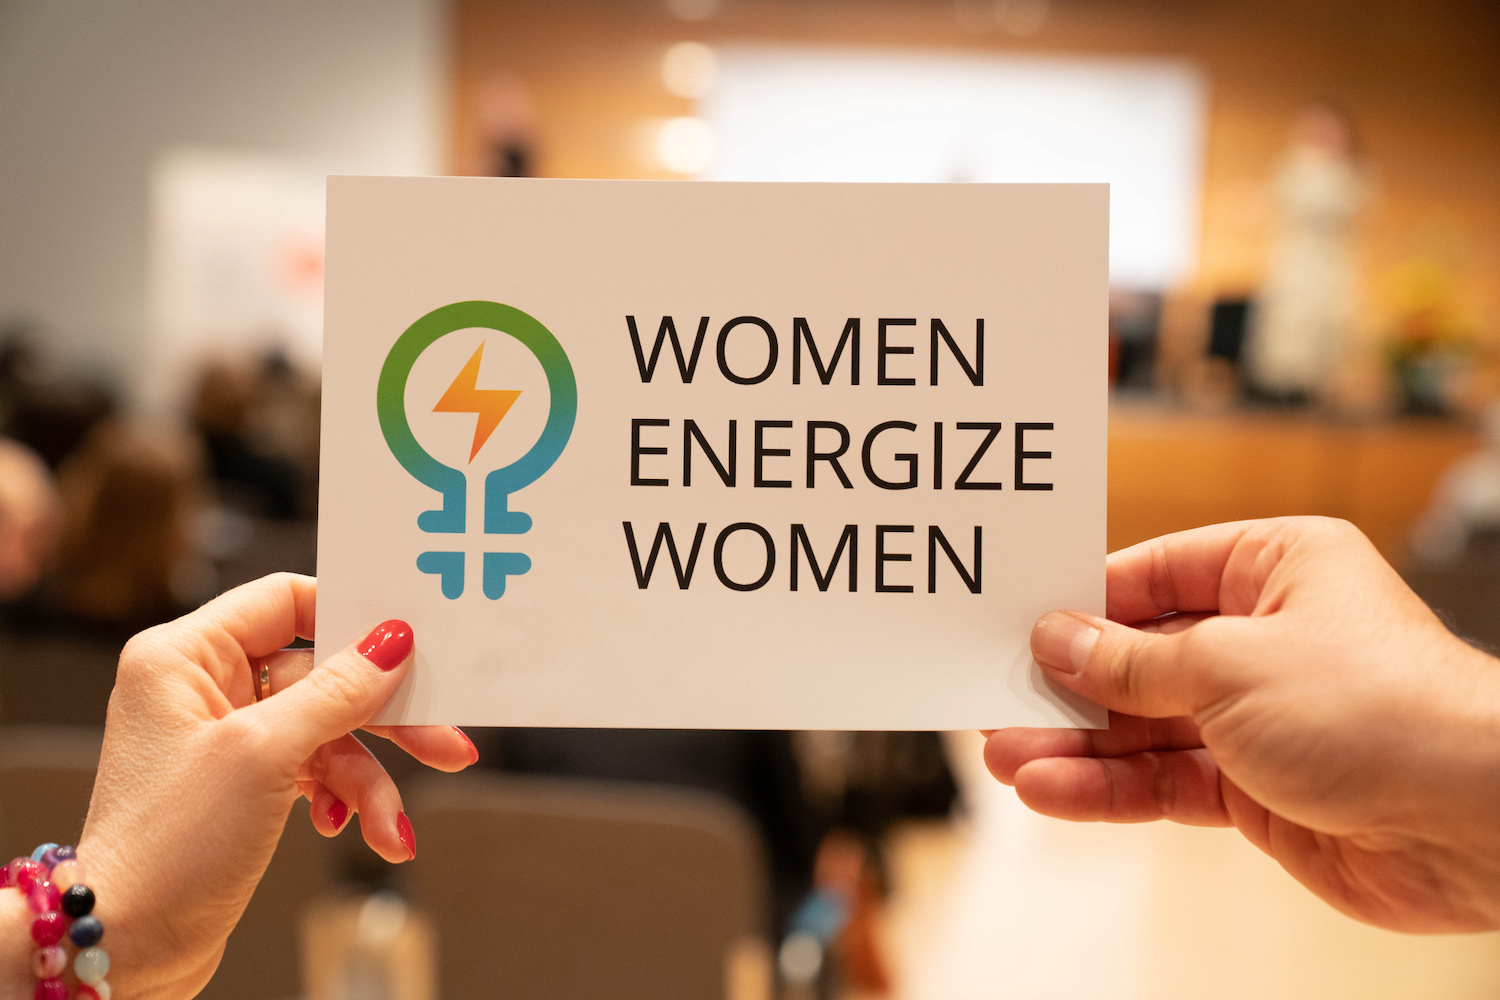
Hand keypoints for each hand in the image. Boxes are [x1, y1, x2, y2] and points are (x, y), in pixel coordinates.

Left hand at [74, 573, 473, 997]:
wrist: (124, 948)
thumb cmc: (166, 849)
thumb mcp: (263, 755)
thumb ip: (336, 691)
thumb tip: (392, 640)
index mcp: (185, 656)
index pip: (287, 600)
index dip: (351, 620)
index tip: (410, 646)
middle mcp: (201, 686)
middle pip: (322, 674)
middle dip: (385, 719)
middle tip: (444, 743)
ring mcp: (223, 736)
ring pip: (328, 731)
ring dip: (369, 780)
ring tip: (393, 828)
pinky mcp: (242, 782)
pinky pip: (314, 768)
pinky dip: (344, 799)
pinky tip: (353, 828)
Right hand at [984, 517, 1499, 932]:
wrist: (1478, 821)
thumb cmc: (1381, 707)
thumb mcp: (1228, 663)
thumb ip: (1132, 660)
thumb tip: (1058, 639)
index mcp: (1273, 568)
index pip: (1154, 574)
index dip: (1082, 603)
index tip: (1017, 624)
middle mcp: (1265, 637)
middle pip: (1141, 656)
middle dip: (1070, 686)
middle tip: (996, 702)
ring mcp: (1260, 717)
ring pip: (1145, 727)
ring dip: (1077, 745)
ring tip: (1007, 759)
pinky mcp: (1259, 790)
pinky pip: (1166, 782)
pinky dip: (1111, 789)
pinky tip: (1055, 793)